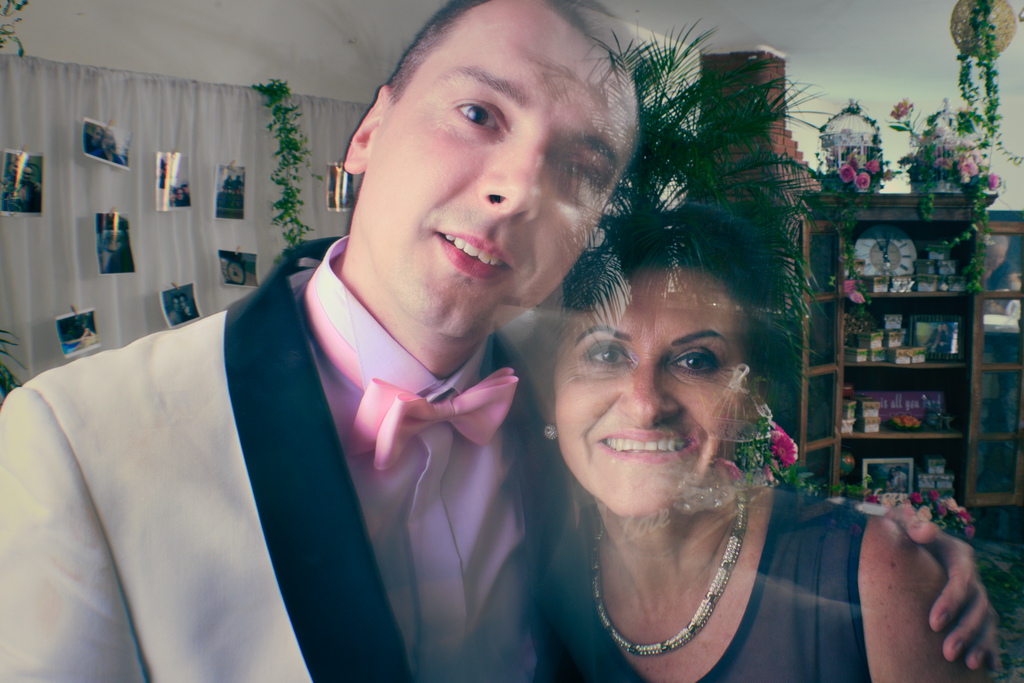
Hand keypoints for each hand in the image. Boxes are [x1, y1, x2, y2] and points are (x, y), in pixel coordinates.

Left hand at [887, 503, 999, 670]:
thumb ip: (910, 524)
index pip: (961, 580)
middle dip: (964, 631)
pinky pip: (989, 633)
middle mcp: (971, 577)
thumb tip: (921, 529)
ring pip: (986, 622)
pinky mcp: (976, 613)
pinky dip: (990, 649)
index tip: (933, 623)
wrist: (911, 550)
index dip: (950, 602)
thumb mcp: (906, 527)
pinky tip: (989, 665)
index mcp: (958, 556)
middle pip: (977, 606)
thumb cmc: (905, 538)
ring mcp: (976, 596)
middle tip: (946, 651)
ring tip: (964, 662)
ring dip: (977, 643)